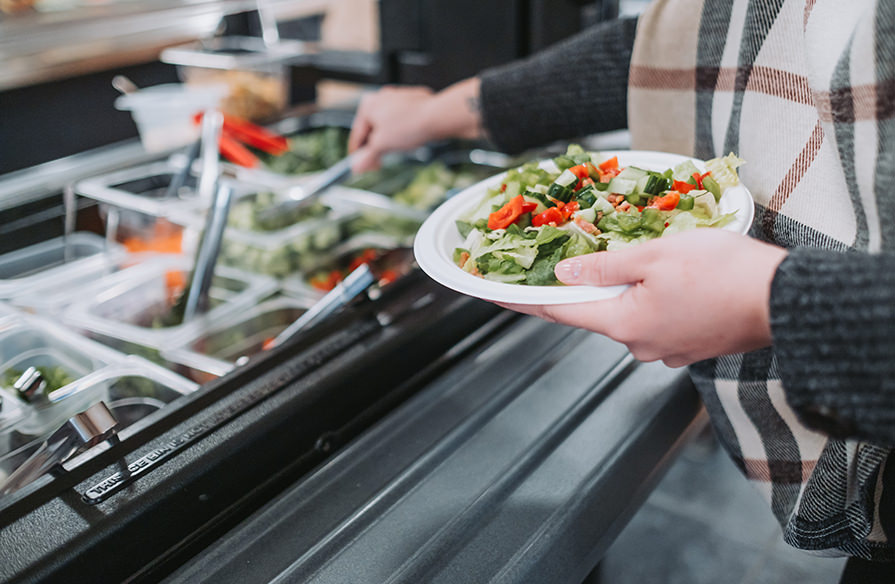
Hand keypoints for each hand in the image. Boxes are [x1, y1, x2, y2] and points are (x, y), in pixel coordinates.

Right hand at [348, 86, 436, 172]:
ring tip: (395, 150)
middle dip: (375, 147)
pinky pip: (401, 120)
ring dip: (388, 139)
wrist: (437, 116)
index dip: (358, 155)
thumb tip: (357, 166)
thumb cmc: (409, 125)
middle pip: (372, 129)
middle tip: (378, 162)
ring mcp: (397, 98)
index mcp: (368, 105)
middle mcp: (381, 97)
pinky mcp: (413, 101)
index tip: (361, 166)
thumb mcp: (382, 146)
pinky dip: (401, 131)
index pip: (357, 135)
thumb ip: (367, 157)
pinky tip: (407, 140)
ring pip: (387, 124)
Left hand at [497, 230, 787, 366]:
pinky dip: (649, 299)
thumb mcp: (654, 255)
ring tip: (631, 260)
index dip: (518, 298)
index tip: (489, 291)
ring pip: (626, 315)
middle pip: (592, 313)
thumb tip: (564, 274)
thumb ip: (604, 267)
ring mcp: (665, 350)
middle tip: (564, 258)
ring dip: (621, 290)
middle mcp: (638, 345)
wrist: (785, 301)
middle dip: (580, 287)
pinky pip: (654, 320)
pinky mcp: (688, 346)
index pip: (555, 311)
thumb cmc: (724, 273)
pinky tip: (664, 280)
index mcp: (623, 323)